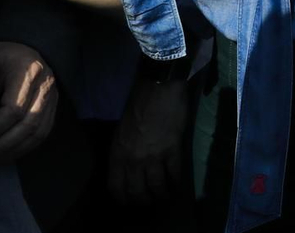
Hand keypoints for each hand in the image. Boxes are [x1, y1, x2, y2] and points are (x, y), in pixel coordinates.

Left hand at [0, 42, 56, 165]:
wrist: (19, 49)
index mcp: (29, 70)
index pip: (14, 109)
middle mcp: (47, 84)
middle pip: (29, 124)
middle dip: (2, 146)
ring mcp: (52, 97)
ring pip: (38, 133)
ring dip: (12, 151)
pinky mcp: (52, 107)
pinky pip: (42, 133)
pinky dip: (22, 148)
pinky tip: (4, 154)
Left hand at [107, 77, 188, 203]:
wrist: (158, 90)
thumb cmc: (138, 107)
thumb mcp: (121, 132)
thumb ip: (124, 151)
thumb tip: (131, 167)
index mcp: (117, 154)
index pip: (116, 187)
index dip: (123, 199)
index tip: (129, 203)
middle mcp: (132, 160)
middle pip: (136, 191)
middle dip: (143, 201)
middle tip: (150, 204)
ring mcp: (153, 156)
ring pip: (156, 186)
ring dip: (161, 195)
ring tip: (165, 198)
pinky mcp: (172, 150)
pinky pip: (174, 173)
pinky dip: (176, 182)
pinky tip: (178, 185)